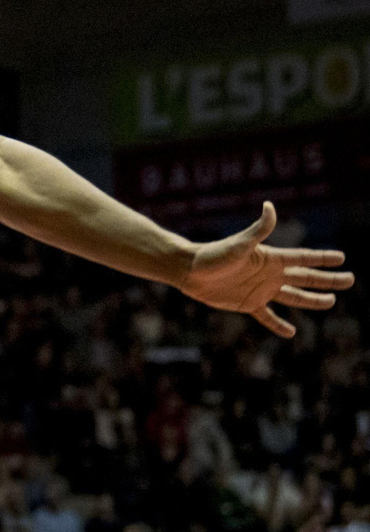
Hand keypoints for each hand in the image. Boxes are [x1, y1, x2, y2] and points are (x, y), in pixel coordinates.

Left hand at [178, 202, 353, 337]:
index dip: (323, 259)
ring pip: (294, 297)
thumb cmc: (213, 254)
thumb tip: (270, 206)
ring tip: (331, 302)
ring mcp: (260, 290)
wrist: (189, 270)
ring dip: (312, 300)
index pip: (304, 259)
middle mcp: (269, 275)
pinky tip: (291, 333)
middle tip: (350, 280)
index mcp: (271, 259)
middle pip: (306, 278)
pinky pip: (268, 316)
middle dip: (328, 280)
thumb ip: (258, 229)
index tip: (342, 258)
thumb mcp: (239, 243)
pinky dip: (279, 325)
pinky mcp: (248, 304)